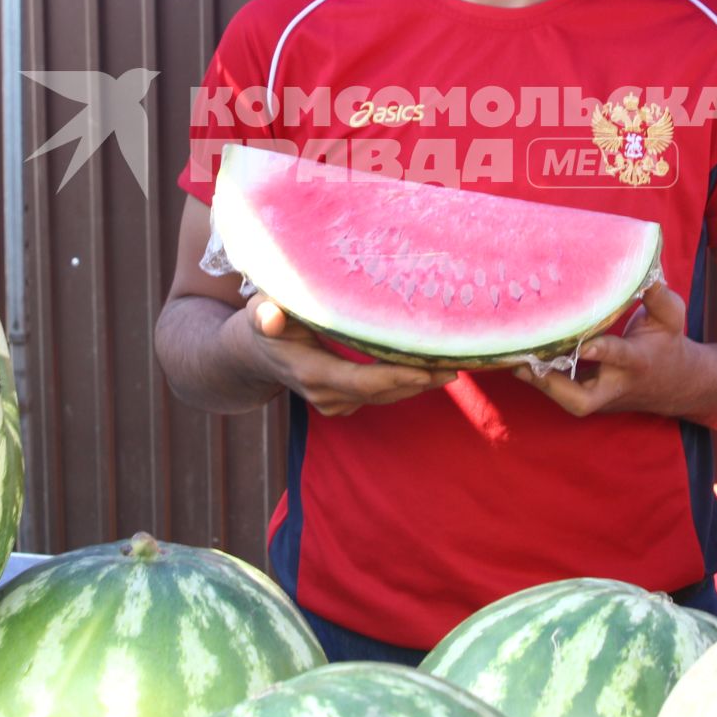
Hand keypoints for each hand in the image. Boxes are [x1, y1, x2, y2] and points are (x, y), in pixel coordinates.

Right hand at [225, 292, 455, 417]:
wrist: (256, 355)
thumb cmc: (264, 323)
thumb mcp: (258, 312)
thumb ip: (265, 313)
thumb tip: (269, 316)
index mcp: (311, 373)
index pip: (362, 380)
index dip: (397, 376)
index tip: (428, 368)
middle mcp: (327, 395)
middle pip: (384, 392)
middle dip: (421, 380)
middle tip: (460, 363)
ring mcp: (337, 404)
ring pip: (387, 397)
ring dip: (421, 384)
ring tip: (456, 364)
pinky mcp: (346, 403)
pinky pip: (383, 396)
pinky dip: (407, 384)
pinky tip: (432, 367)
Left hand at [510, 282, 696, 417]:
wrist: (675, 385)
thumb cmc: (667, 343)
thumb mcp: (670, 316)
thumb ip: (657, 293)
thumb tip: (645, 263)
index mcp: (636, 361)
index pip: (619, 357)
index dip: (601, 351)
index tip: (583, 344)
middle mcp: (615, 384)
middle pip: (582, 399)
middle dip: (553, 385)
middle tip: (525, 363)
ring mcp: (601, 396)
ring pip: (567, 400)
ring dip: (539, 383)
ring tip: (513, 359)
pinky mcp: (589, 398)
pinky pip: (561, 394)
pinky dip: (540, 379)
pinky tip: (516, 360)